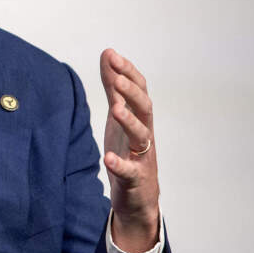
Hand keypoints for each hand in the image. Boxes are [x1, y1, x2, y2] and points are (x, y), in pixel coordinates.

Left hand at [100, 48, 160, 252]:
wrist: (137, 197)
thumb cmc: (128, 151)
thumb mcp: (119, 116)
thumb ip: (113, 88)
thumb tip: (108, 55)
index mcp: (140, 118)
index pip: (139, 90)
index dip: (127, 72)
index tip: (112, 55)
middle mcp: (145, 134)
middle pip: (145, 109)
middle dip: (131, 92)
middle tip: (116, 77)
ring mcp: (142, 157)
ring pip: (142, 136)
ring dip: (130, 121)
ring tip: (115, 109)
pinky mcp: (135, 179)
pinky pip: (130, 171)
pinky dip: (120, 164)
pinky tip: (108, 158)